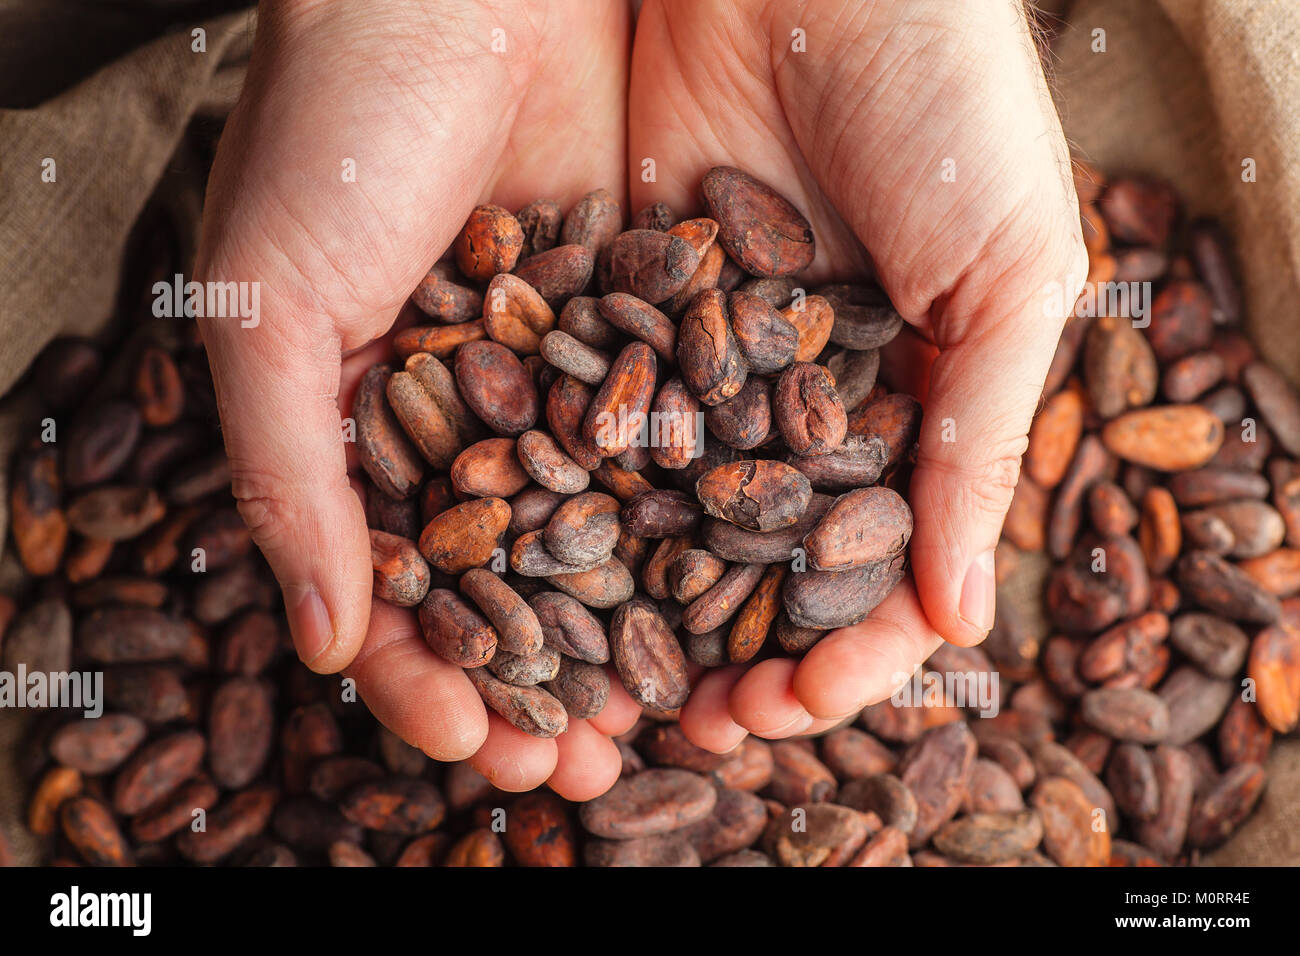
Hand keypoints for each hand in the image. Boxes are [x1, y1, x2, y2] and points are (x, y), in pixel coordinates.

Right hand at [195, 0, 637, 797]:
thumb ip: (285, 477)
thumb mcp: (272, 307)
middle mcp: (477, 413)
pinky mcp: (655, 317)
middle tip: (591, 766)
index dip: (436, 675)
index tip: (483, 746)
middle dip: (553, 680)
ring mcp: (570, 372)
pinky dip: (704, 518)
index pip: (404, 586)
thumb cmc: (331, 127)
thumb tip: (314, 639)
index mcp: (371, 428)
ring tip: (675, 713)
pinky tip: (733, 591)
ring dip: (638, 626)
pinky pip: (683, 438)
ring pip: (610, 528)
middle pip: (519, 580)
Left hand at [628, 0, 1085, 748]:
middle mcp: (792, 402)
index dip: (840, 649)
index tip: (792, 701)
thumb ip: (980, 440)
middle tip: (692, 728)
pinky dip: (564, 502)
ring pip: (662, 515)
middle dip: (725, 653)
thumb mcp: (1010, 267)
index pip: (868, 566)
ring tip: (606, 687)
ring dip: (635, 608)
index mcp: (900, 409)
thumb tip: (962, 621)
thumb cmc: (948, 99)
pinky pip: (585, 421)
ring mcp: (698, 363)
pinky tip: (534, 571)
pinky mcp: (612, 310)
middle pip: (752, 563)